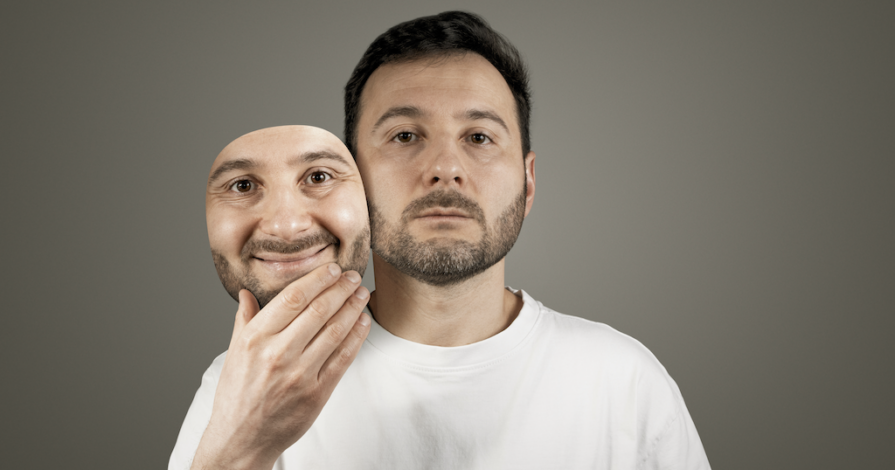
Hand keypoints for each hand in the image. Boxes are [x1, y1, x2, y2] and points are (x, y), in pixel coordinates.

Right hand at [191, 263, 370, 469]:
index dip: (318, 279)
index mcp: (255, 338)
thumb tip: (246, 292)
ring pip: (334, 331)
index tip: (333, 269)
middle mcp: (277, 353)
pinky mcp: (316, 393)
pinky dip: (356, 337)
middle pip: (318, 310)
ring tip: (362, 294)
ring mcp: (299, 374)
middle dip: (341, 289)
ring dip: (353, 308)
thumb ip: (244, 320)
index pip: (293, 298)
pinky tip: (362, 322)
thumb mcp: (233, 353)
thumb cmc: (237, 394)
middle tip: (355, 276)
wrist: (241, 438)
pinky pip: (343, 358)